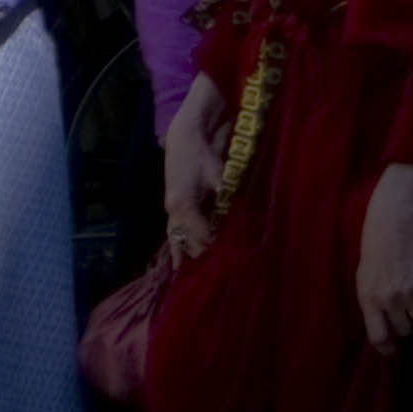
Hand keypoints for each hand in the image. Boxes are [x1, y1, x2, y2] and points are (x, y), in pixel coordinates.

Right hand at [163, 74, 228, 259]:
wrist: (184, 136)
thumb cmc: (202, 154)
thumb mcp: (220, 176)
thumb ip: (228, 198)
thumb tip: (241, 218)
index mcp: (185, 206)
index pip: (203, 237)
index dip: (218, 246)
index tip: (232, 253)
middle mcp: (174, 212)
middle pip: (190, 242)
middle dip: (204, 253)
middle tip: (220, 266)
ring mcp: (171, 209)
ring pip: (178, 240)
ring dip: (188, 253)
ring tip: (190, 275)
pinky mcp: (173, 205)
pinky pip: (174, 232)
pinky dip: (177, 247)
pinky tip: (178, 263)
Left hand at [355, 162, 412, 352]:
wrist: (393, 222)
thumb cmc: (373, 249)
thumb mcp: (364, 277)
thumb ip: (372, 303)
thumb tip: (384, 329)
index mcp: (368, 298)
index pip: (379, 336)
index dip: (387, 348)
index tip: (393, 351)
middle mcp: (389, 299)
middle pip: (404, 330)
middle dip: (404, 324)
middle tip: (401, 309)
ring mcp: (409, 291)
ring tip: (409, 288)